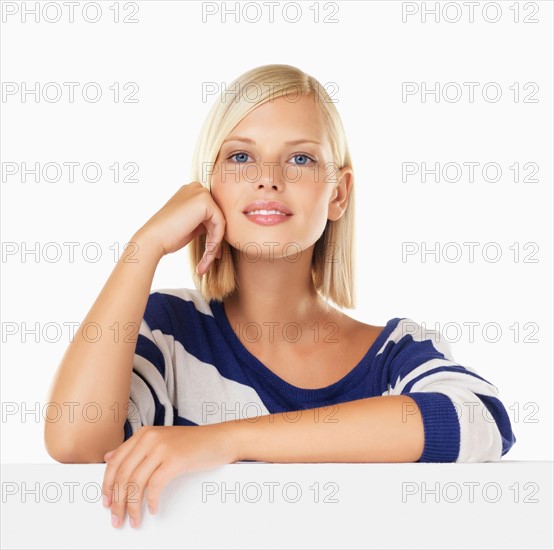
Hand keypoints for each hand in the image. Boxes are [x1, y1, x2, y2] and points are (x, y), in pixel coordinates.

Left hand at [101, 424, 237, 527]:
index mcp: (143, 433)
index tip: (107, 503)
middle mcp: (149, 438)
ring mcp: (162, 447)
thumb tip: (109, 457)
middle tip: (117, 519)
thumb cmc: (193, 443)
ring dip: (132, 507)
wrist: (220, 438)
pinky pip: (154, 486)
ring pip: (136, 483)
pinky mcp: (175, 459)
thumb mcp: (161, 440)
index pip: (116, 462)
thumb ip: (136, 448)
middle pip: (123, 475)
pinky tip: (153, 509)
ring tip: (134, 520)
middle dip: (117, 502)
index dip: (107, 485)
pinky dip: (151, 502)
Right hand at [136, 182, 226, 274]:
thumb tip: (220, 228)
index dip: (212, 235)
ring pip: (219, 223)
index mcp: (190, 192)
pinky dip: (215, 242)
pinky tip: (208, 255)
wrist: (153, 239)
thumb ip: (203, 222)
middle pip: (216, 218)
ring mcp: (200, 192)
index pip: (211, 214)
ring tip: (205, 264)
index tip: (211, 255)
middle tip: (210, 261)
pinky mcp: (205, 201)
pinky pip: (220, 224)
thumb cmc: (167, 236)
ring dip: (214, 245)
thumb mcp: (189, 226)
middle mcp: (196, 188)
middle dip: (215, 240)